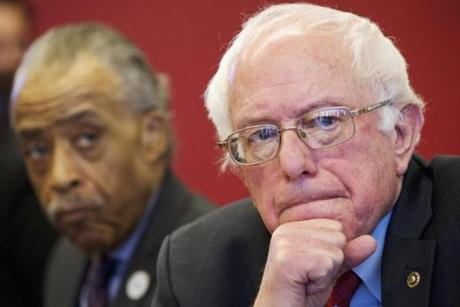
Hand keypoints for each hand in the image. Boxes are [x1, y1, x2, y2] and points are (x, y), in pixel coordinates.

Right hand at [253, 219, 375, 306]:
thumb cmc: (300, 293)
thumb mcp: (328, 269)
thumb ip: (348, 253)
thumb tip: (370, 241)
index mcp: (292, 226)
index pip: (336, 227)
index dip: (331, 252)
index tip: (312, 267)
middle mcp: (286, 230)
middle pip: (338, 236)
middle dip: (330, 262)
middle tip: (309, 276)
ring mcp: (285, 243)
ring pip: (335, 251)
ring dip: (326, 273)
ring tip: (306, 281)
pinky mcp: (287, 259)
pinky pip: (327, 265)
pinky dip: (320, 281)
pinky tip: (303, 285)